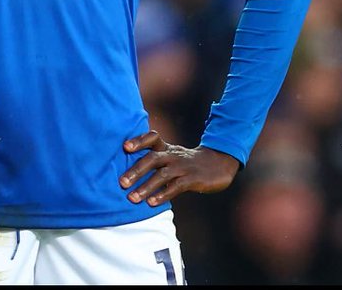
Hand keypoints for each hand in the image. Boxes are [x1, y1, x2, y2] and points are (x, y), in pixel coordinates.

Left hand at [119, 130, 240, 205]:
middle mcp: (173, 156)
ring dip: (146, 187)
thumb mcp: (173, 156)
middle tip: (122, 183)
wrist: (219, 163)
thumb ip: (156, 161)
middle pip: (153, 159)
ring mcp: (183, 167)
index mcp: (167, 148)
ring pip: (162, 175)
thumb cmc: (189, 162)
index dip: (139, 141)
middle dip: (136, 170)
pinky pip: (176, 187)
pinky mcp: (192, 179)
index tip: (125, 147)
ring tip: (132, 198)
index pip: (153, 138)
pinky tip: (152, 203)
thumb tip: (130, 173)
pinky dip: (163, 195)